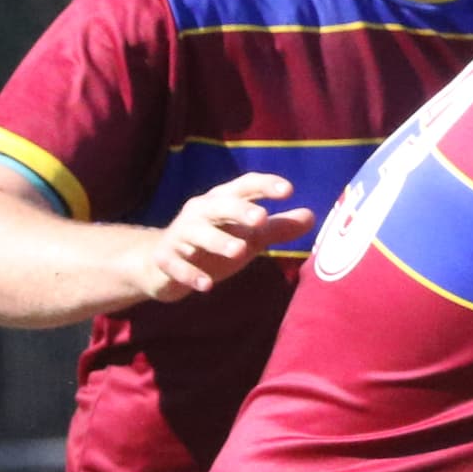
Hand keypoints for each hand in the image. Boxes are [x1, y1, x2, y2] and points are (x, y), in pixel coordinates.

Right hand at [136, 173, 309, 300]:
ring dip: (217, 241)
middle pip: (219, 205)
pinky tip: (206, 285)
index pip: (244, 186)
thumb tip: (311, 217)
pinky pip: (176, 265)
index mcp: (222, 201)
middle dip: (239, 210)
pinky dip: (190, 274)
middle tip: (261, 218)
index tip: (289, 190)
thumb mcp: (248, 235)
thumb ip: (276, 227)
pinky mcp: (164, 259)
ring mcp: (180, 235)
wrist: (161, 265)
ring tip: (239, 250)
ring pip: (196, 233)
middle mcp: (200, 213)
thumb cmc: (214, 244)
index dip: (265, 185)